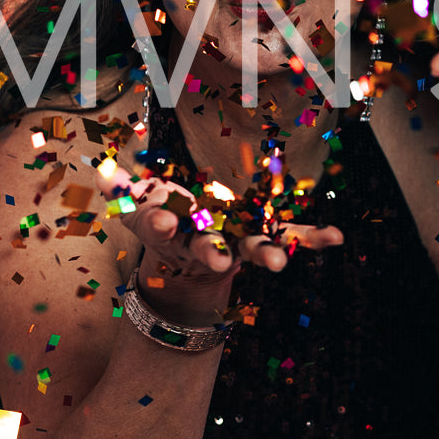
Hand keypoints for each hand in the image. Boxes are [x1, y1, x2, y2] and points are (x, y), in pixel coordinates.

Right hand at [98, 162, 343, 311]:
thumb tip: (101, 175)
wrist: (189, 244)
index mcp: (168, 230)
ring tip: (279, 262)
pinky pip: (289, 236)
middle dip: (211, 254)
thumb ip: (121, 189)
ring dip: (264, 253)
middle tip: (216, 263)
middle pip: (206, 249)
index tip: (165, 224)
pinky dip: (312, 238)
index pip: (160, 228)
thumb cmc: (159, 214)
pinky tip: (337, 238)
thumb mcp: (135, 203)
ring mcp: (234, 242)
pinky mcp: (261, 235)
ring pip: (249, 249)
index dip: (162, 226)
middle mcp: (202, 241)